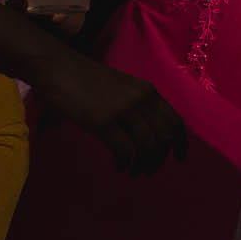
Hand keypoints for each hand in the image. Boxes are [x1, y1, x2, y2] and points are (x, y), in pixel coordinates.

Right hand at [31, 48, 186, 174]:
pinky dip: (125, 164)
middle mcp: (141, 100)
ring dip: (143, 165)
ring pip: (147, 147)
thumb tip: (149, 133)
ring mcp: (123, 110)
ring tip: (134, 171)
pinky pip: (124, 151)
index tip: (180, 158)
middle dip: (160, 159)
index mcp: (148, 91)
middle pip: (164, 138)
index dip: (180, 143)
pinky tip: (119, 167)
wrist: (59, 68)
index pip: (175, 121)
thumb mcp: (123, 87)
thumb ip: (138, 104)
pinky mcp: (103, 122)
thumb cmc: (88, 79)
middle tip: (149, 171)